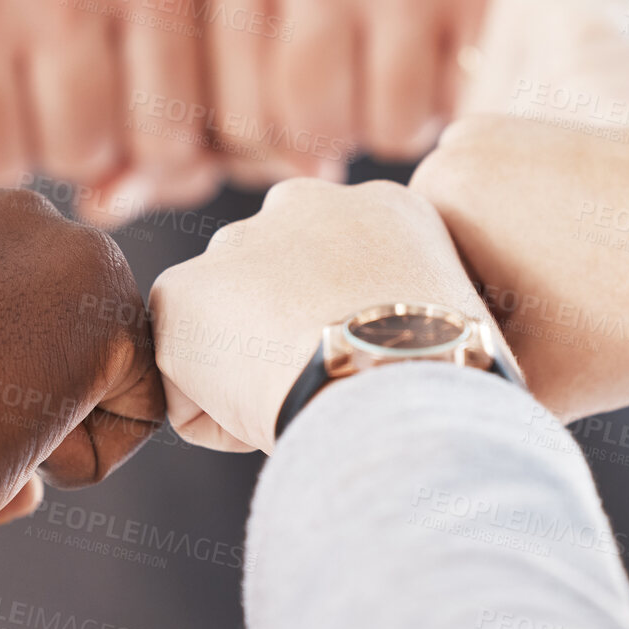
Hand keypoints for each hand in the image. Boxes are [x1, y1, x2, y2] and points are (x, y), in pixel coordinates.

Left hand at [149, 179, 483, 453]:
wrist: (397, 380)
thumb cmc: (449, 379)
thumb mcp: (448, 320)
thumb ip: (405, 313)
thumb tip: (391, 360)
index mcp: (381, 208)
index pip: (341, 270)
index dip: (349, 330)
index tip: (370, 365)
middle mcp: (302, 204)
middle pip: (277, 289)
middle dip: (286, 337)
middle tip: (327, 383)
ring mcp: (236, 243)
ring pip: (232, 336)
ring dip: (253, 376)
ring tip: (302, 400)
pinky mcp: (180, 293)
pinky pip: (189, 386)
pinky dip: (220, 424)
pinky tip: (267, 418)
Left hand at [199, 0, 622, 181]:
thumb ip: (239, 94)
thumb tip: (248, 179)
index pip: (238, 122)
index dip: (285, 138)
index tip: (318, 90)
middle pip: (308, 125)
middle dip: (345, 129)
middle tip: (373, 74)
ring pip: (386, 129)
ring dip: (408, 119)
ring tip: (419, 55)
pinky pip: (461, 109)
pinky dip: (468, 99)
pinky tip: (467, 44)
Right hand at [410, 116, 628, 420]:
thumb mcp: (545, 381)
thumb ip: (465, 398)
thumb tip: (428, 417)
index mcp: (432, 194)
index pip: (403, 309)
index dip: (453, 363)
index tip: (521, 380)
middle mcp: (459, 146)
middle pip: (440, 276)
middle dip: (481, 327)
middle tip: (556, 359)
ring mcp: (514, 132)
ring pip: (485, 254)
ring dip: (518, 299)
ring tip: (590, 320)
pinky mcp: (564, 135)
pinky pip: (528, 222)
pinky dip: (556, 265)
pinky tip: (614, 286)